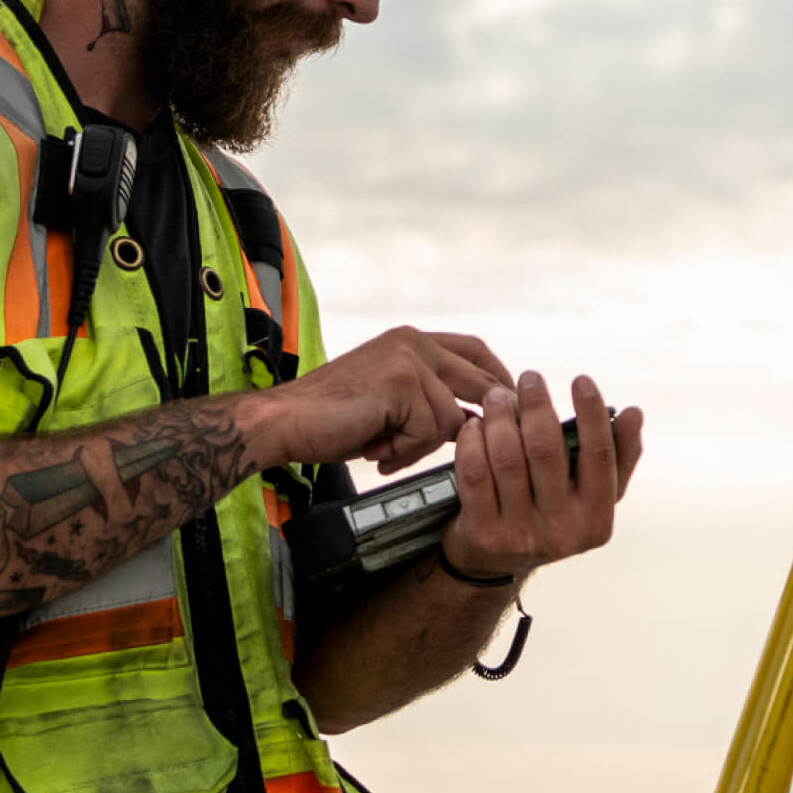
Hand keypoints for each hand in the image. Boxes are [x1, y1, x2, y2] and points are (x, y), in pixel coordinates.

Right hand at [250, 325, 510, 473]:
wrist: (285, 422)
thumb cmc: (331, 419)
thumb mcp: (391, 404)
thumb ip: (430, 401)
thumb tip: (477, 422)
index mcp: (410, 340)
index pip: (475, 351)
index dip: (498, 380)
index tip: (507, 409)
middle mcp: (413, 342)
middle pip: (480, 380)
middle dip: (486, 419)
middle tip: (478, 447)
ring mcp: (409, 359)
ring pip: (453, 417)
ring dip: (421, 446)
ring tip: (385, 450)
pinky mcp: (402, 382)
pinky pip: (430, 431)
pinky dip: (405, 451)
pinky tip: (376, 450)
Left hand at [443, 371, 645, 580]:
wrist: (494, 561)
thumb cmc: (550, 513)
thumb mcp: (588, 495)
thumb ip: (616, 456)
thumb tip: (633, 413)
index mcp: (597, 520)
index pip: (599, 458)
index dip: (591, 415)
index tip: (582, 380)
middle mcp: (562, 532)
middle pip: (546, 452)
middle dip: (537, 406)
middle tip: (531, 378)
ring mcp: (520, 535)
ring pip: (507, 459)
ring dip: (501, 418)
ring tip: (497, 396)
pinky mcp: (483, 533)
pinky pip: (475, 474)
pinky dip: (473, 443)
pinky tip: (475, 424)